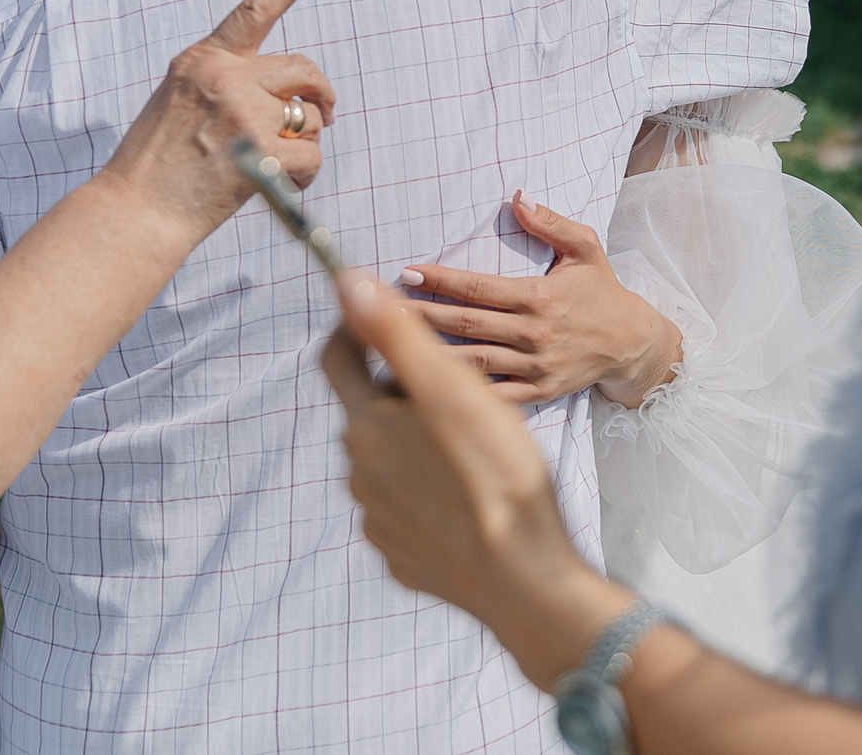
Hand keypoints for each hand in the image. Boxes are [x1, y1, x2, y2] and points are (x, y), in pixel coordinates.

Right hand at [101, 0, 338, 241]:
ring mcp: (243, 112)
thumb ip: (223, 83)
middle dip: (320, 94)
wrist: (136, 213)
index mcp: (201, 59)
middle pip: (301, 69)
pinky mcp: (260, 152)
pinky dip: (306, 175)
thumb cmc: (157, 165)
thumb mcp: (178, 101)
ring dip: (306, 144)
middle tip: (326, 116)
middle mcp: (223, 76)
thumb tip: (284, 93)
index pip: (255, 10)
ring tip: (277, 167)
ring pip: (309, 118)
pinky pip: (310, 156)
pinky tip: (284, 186)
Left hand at [324, 270, 626, 677]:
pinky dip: (429, 493)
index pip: (338, 359)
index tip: (384, 312)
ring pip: (389, 461)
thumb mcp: (452, 389)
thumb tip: (347, 282)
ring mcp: (379, 520)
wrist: (523, 578)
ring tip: (471, 444)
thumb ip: (397, 334)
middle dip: (402, 392)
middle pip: (369, 412)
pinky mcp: (402, 556)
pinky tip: (469, 496)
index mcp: (366, 428)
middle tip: (457, 387)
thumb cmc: (495, 475)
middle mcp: (360, 474)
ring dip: (416, 443)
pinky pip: (407, 509)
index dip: (356, 327)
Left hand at [399, 191, 685, 406]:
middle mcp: (533, 334)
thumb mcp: (587, 249)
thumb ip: (552, 224)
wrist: (634, 346)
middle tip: (378, 307)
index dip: (440, 280)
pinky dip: (459, 395)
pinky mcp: (537, 394)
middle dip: (418, 315)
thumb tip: (518, 198)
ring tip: (387, 348)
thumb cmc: (604, 293)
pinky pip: (492, 396)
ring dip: (428, 355)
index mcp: (539, 297)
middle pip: (465, 325)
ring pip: (471, 363)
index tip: (406, 273)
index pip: (479, 287)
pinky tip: (426, 389)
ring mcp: (534, 368)